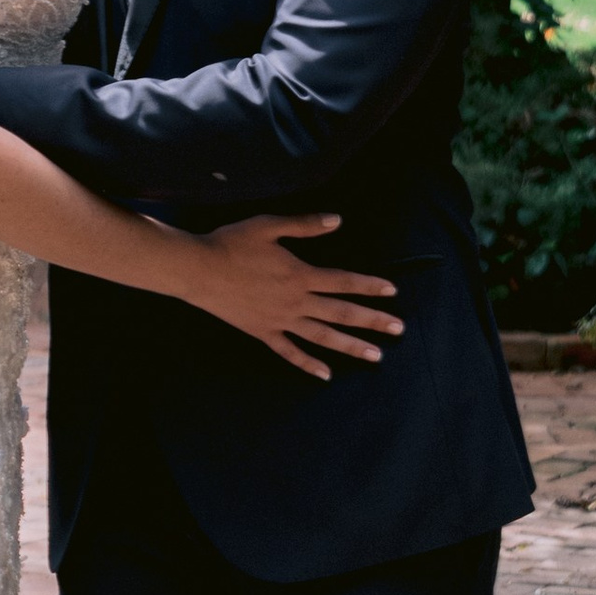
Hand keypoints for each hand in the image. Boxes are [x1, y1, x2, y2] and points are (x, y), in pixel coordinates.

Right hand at [178, 213, 404, 380]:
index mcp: (300, 275)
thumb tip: (337, 219)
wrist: (197, 270)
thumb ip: (305, 224)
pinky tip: (326, 374)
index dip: (369, 285)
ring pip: (322, 337)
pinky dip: (308, 364)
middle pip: (341, 313)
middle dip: (373, 321)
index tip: (392, 292)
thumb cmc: (231, 244)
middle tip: (399, 329)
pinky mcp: (262, 332)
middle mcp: (296, 302)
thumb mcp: (268, 226)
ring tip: (376, 356)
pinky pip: (289, 352)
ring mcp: (280, 321)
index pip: (343, 281)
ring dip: (351, 346)